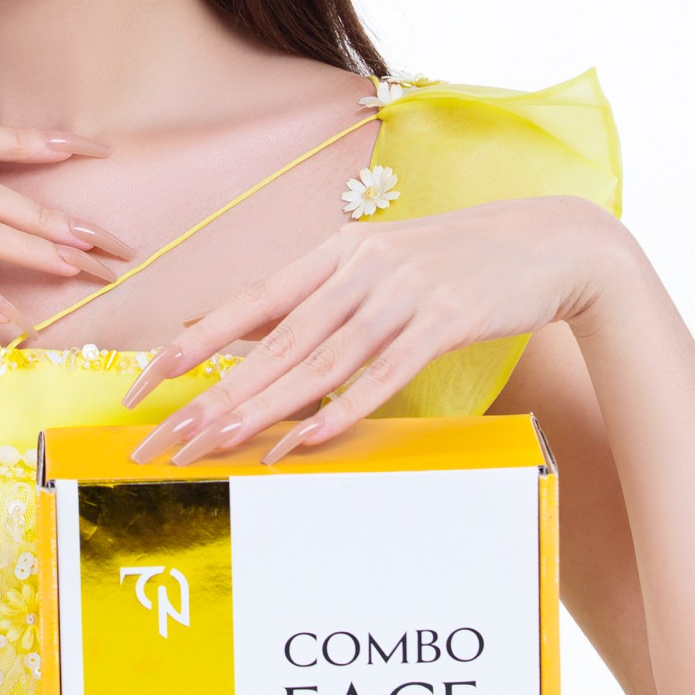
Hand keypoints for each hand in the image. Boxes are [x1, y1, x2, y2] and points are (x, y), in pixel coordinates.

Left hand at [125, 196, 618, 462]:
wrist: (552, 245)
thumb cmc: (457, 262)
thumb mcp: (378, 268)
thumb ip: (315, 300)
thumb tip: (245, 328)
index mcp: (335, 255)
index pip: (248, 304)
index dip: (191, 344)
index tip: (141, 383)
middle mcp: (359, 269)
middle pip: (273, 344)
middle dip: (212, 396)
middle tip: (165, 442)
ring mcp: (401, 292)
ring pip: (319, 362)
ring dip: (263, 410)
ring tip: (215, 449)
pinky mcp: (444, 319)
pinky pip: (382, 375)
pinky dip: (341, 410)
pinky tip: (305, 441)